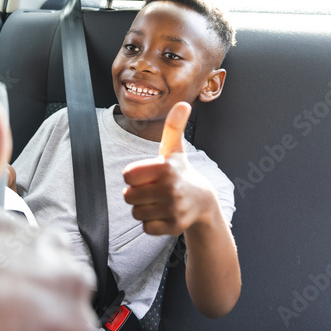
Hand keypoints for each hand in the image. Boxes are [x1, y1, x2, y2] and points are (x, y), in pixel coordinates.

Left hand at [122, 102, 220, 235]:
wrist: (203, 201)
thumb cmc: (181, 172)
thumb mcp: (175, 150)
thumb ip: (173, 127)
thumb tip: (182, 103)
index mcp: (166, 168)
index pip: (127, 176)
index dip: (134, 176)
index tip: (148, 175)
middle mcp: (170, 189)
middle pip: (129, 196)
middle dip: (137, 194)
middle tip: (153, 190)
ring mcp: (173, 209)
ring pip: (136, 213)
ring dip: (143, 208)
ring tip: (158, 201)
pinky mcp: (173, 227)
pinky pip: (146, 227)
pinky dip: (152, 223)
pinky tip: (164, 214)